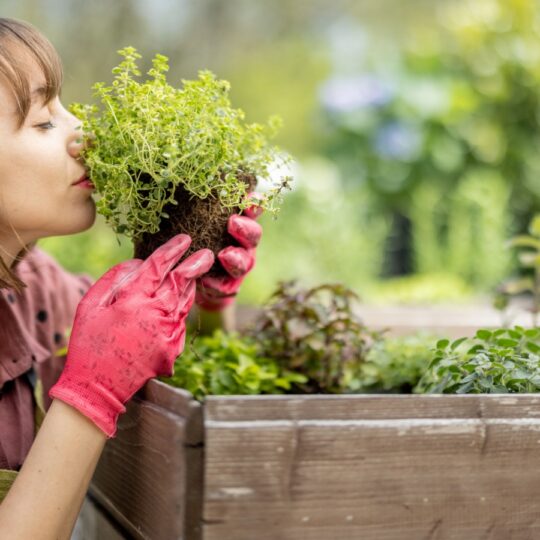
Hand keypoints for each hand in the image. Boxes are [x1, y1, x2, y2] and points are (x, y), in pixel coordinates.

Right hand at [49, 234, 213, 437]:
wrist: (98, 388)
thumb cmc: (89, 344)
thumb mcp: (90, 306)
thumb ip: (113, 279)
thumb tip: (136, 262)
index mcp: (133, 300)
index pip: (158, 266)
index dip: (172, 250)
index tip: (184, 239)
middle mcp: (155, 314)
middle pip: (181, 282)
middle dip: (196, 264)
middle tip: (207, 253)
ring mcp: (168, 333)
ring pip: (185, 301)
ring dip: (191, 285)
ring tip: (195, 273)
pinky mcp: (174, 348)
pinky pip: (181, 322)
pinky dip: (181, 309)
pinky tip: (179, 303)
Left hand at [195, 192, 262, 310]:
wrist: (187, 276)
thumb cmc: (192, 239)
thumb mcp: (193, 218)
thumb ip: (196, 205)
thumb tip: (179, 178)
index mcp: (239, 222)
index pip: (252, 210)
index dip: (254, 204)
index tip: (250, 198)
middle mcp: (243, 243)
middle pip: (253, 235)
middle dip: (245, 229)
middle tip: (232, 223)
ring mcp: (238, 266)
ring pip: (244, 262)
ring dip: (236, 258)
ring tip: (224, 255)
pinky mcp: (227, 287)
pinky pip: (225, 287)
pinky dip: (216, 284)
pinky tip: (207, 281)